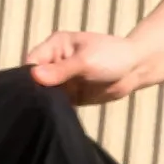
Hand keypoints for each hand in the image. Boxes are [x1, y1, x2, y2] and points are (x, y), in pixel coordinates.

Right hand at [25, 30, 139, 104]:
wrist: (135, 69)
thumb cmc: (112, 56)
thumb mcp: (86, 62)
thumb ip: (61, 70)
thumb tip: (34, 76)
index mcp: (55, 46)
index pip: (32, 61)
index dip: (29, 76)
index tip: (32, 91)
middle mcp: (54, 62)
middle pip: (34, 79)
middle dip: (36, 91)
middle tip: (38, 105)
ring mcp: (61, 79)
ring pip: (44, 93)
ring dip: (45, 103)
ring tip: (47, 112)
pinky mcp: (69, 95)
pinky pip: (56, 104)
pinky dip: (55, 110)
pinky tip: (54, 117)